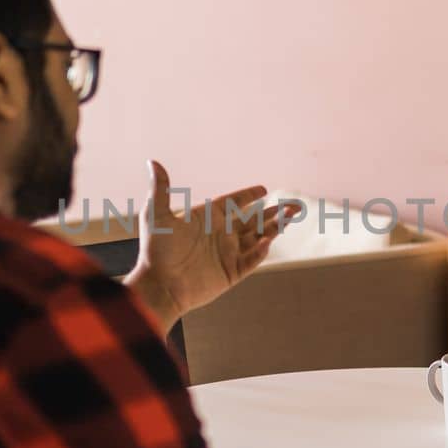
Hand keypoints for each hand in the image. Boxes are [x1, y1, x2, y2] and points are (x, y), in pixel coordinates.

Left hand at [125, 160, 287, 330]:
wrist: (159, 285)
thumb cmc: (156, 250)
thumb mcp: (156, 216)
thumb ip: (160, 189)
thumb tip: (153, 162)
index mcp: (207, 218)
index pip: (233, 203)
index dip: (248, 195)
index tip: (263, 188)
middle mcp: (221, 234)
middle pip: (253, 220)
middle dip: (274, 212)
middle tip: (294, 205)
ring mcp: (227, 254)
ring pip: (258, 237)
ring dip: (274, 227)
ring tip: (292, 216)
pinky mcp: (231, 272)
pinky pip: (251, 260)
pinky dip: (260, 251)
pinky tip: (267, 241)